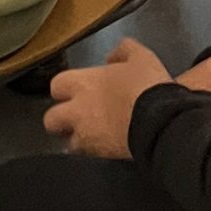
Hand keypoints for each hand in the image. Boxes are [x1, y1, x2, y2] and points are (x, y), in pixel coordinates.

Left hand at [43, 39, 171, 158]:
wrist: (159, 122)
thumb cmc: (146, 85)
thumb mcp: (140, 57)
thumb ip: (123, 51)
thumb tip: (111, 58)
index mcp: (83, 84)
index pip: (56, 86)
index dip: (64, 89)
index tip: (77, 91)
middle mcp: (77, 111)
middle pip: (51, 120)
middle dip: (61, 120)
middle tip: (78, 119)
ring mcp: (86, 137)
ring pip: (69, 143)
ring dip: (78, 141)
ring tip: (94, 138)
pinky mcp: (99, 158)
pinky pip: (88, 159)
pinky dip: (95, 155)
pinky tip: (109, 150)